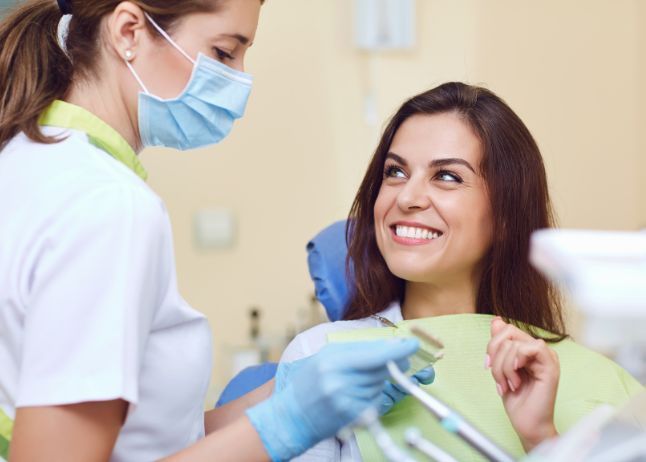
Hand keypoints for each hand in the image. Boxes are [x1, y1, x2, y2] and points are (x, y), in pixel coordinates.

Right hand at [276, 358, 433, 416]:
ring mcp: (347, 400)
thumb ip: (355, 350)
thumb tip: (388, 345)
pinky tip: (357, 395)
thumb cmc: (309, 382)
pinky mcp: (352, 417)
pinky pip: (375, 401)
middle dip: (394, 363)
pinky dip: (373, 396)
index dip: (397, 350)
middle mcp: (340, 381)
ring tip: (357, 381)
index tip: (413, 344)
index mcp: (333, 360)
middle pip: (382, 369)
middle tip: (401, 361)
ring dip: (378, 381)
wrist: (292, 416)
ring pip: (380, 384)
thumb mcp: (326, 357)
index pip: (374, 354)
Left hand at [486, 317, 558, 451]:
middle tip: (498, 379)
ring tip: (507, 386)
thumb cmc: (516, 400)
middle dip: (495, 357)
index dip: (492, 345)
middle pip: (508, 333)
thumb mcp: (500, 368)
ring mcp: (547, 357)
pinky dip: (514, 365)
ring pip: (513, 344)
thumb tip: (496, 320)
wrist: (527, 424)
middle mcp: (539, 350)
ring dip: (502, 368)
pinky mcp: (551, 366)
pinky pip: (530, 349)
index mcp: (528, 349)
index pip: (506, 329)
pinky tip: (516, 381)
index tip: (488, 366)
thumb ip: (500, 345)